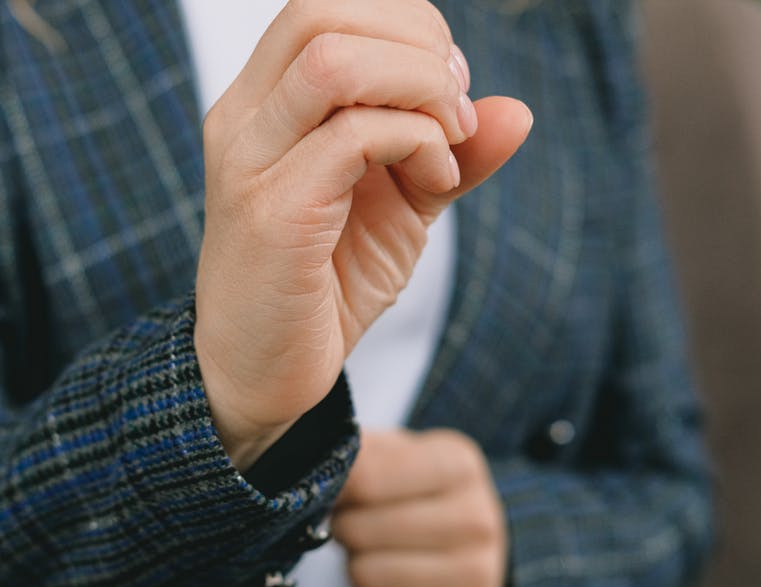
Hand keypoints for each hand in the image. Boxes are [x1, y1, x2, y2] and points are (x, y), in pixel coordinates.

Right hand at [193, 0, 533, 467]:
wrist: (262, 376)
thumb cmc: (323, 286)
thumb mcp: (402, 207)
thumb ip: (451, 152)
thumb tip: (515, 110)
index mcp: (264, 101)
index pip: (323, 5)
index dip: (404, 23)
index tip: (449, 85)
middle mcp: (244, 117)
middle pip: (321, 10)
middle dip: (417, 42)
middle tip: (454, 106)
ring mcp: (249, 161)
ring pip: (334, 60)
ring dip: (418, 86)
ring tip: (448, 141)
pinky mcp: (272, 212)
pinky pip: (353, 136)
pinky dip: (418, 145)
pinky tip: (436, 183)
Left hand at [332, 429, 507, 586]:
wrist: (465, 538)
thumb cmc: (413, 490)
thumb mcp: (392, 454)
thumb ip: (356, 453)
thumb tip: (319, 469)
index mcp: (458, 465)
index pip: (366, 480)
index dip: (337, 490)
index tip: (338, 491)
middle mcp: (479, 519)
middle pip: (362, 533)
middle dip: (345, 531)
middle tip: (354, 526)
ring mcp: (479, 574)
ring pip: (369, 578)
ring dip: (356, 569)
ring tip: (375, 554)